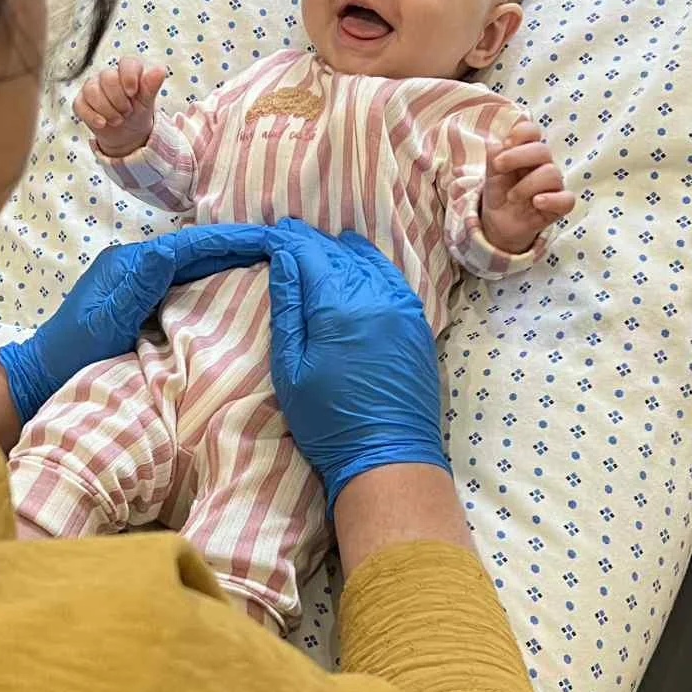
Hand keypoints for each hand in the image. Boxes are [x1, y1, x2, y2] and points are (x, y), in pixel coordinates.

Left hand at [0, 223, 271, 423]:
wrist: (43, 374)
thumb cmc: (74, 352)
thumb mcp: (106, 320)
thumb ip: (138, 286)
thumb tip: (169, 249)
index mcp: (130, 264)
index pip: (189, 245)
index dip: (229, 239)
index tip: (267, 237)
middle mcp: (136, 265)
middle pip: (195, 249)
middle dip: (236, 245)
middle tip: (280, 243)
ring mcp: (138, 281)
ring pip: (192, 264)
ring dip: (227, 260)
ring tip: (269, 259)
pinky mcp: (141, 299)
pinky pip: (184, 282)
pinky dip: (212, 279)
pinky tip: (237, 286)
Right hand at [74, 58, 166, 157]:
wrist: (126, 135)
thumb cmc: (138, 113)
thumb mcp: (147, 102)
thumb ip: (151, 86)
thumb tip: (160, 70)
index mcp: (128, 72)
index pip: (127, 62)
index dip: (129, 76)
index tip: (133, 93)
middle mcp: (108, 76)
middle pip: (107, 77)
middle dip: (118, 99)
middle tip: (127, 112)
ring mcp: (92, 87)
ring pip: (92, 90)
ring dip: (106, 109)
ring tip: (118, 120)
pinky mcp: (81, 101)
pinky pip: (80, 104)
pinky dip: (92, 116)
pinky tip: (103, 123)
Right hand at [267, 219, 449, 512]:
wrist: (388, 456)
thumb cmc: (328, 421)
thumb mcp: (290, 368)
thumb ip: (288, 309)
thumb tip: (285, 260)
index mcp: (338, 306)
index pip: (310, 254)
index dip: (289, 242)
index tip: (274, 235)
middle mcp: (375, 296)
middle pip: (339, 253)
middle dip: (312, 243)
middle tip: (290, 236)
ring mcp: (402, 307)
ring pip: (368, 262)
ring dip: (342, 252)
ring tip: (322, 247)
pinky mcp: (417, 323)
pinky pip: (391, 279)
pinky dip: (371, 266)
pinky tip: (359, 265)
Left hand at [481, 118, 574, 255]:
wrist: (499, 220)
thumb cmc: (499, 189)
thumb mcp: (490, 170)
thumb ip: (493, 151)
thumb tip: (495, 137)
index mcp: (527, 150)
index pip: (533, 131)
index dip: (521, 132)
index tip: (506, 143)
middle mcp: (543, 164)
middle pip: (542, 150)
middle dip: (517, 156)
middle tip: (498, 167)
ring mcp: (553, 184)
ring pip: (552, 173)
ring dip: (526, 185)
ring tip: (511, 197)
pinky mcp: (559, 205)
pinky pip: (567, 200)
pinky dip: (552, 200)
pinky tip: (536, 202)